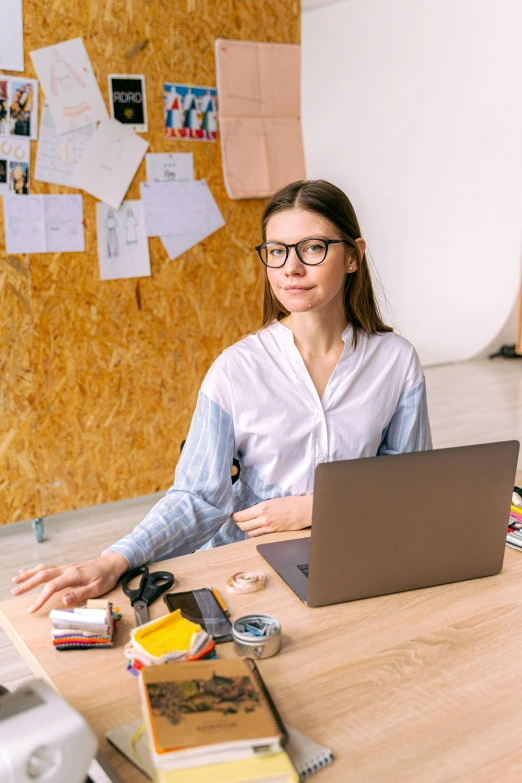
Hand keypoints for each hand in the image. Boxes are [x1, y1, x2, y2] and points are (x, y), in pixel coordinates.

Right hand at [10, 551, 128, 613]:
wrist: (111, 563)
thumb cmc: (106, 577)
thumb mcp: (98, 588)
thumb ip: (80, 593)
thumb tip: (64, 599)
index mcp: (73, 575)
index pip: (52, 586)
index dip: (40, 598)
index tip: (31, 609)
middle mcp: (66, 569)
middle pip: (42, 575)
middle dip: (27, 583)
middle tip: (14, 591)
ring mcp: (65, 567)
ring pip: (43, 569)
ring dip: (28, 574)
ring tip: (15, 580)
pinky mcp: (66, 568)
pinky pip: (47, 568)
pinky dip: (35, 569)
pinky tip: (27, 571)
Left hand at [232, 495, 312, 537]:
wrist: (303, 510)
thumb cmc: (290, 502)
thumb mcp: (272, 501)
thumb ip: (260, 507)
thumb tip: (250, 512)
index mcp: (262, 508)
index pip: (242, 516)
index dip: (234, 516)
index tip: (231, 515)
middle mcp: (263, 519)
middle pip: (243, 526)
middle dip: (238, 523)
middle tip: (237, 520)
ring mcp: (268, 528)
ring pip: (249, 532)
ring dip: (245, 529)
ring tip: (244, 525)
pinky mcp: (273, 533)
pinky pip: (258, 536)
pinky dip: (253, 533)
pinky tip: (253, 530)